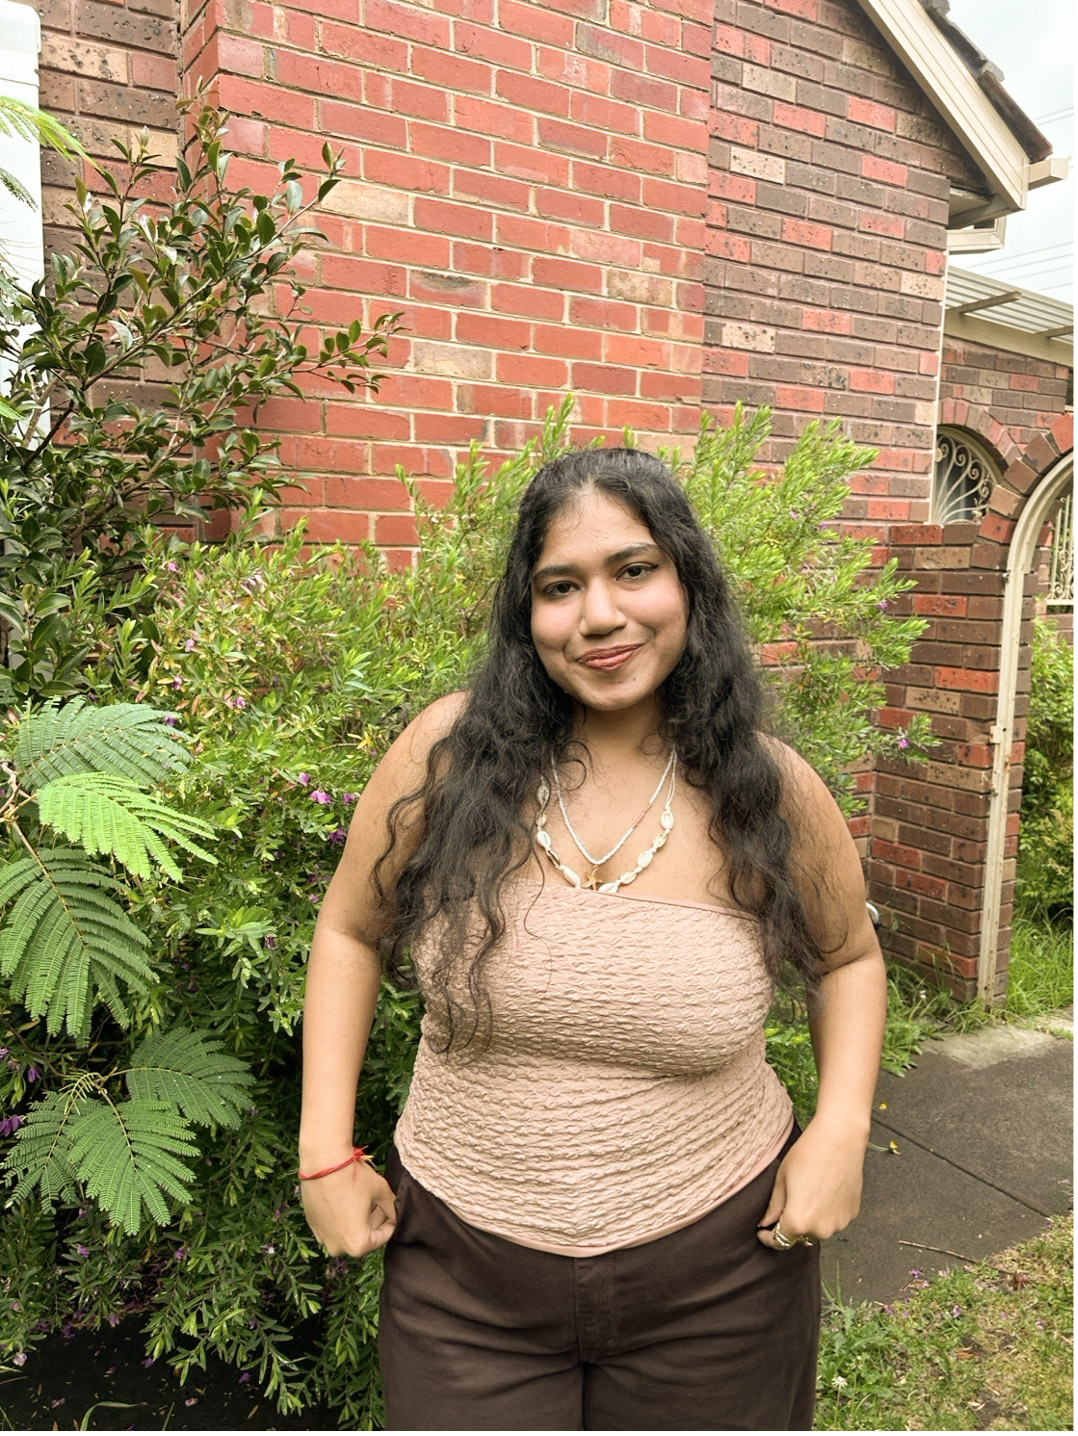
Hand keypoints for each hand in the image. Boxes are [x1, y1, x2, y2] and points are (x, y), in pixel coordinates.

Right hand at [300, 1157, 397, 1256]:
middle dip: (373, 1220)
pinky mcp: (312, 1225)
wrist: (322, 1162)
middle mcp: (337, 1247)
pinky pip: (332, 1226)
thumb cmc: (353, 1177)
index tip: (392, 1210)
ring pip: (347, 1231)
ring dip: (357, 1219)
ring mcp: (322, 1237)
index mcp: (357, 1245)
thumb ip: (391, 1207)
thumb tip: (396, 1214)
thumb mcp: (380, 1190)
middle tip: (378, 1203)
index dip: (391, 1221)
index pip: (383, 1237)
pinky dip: (341, 1216)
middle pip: (364, 1236)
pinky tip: (346, 1199)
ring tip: (363, 1199)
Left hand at [756, 1117, 867, 1249]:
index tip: (762, 1230)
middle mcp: (821, 1230)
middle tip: (788, 1202)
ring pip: (818, 1228)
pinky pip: (834, 1219)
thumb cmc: (807, 1154)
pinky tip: (825, 1190)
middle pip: (800, 1235)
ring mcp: (840, 1224)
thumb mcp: (782, 1179)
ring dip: (811, 1219)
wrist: (840, 1138)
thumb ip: (773, 1207)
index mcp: (798, 1222)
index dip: (768, 1238)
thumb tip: (766, 1223)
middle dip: (791, 1225)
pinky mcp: (853, 1214)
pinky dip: (827, 1212)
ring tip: (809, 1192)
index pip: (779, 1242)